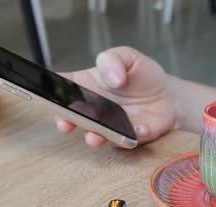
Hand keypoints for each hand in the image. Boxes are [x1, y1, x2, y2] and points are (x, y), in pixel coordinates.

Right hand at [56, 47, 176, 146]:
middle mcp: (94, 109)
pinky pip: (128, 141)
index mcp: (86, 86)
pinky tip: (141, 129)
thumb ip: (113, 60)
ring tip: (95, 136)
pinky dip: (133, 136)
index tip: (46, 97)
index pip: (61, 89)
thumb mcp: (127, 56)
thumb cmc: (143, 76)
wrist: (169, 95)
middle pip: (73, 117)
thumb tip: (112, 78)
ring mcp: (110, 126)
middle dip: (66, 121)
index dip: (50, 93)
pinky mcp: (130, 137)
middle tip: (67, 123)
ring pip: (96, 135)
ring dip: (94, 137)